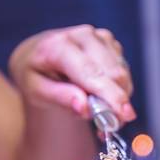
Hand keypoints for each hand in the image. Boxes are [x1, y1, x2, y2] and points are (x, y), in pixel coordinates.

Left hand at [8, 24, 135, 123]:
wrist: (37, 53)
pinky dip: (118, 87)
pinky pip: (123, 70)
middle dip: (116, 102)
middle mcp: (83, 35)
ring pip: (122, 73)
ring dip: (117, 96)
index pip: (91, 73)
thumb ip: (60, 98)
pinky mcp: (109, 41)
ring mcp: (99, 36)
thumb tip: (85, 108)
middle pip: (114, 73)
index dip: (110, 95)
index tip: (124, 115)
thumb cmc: (35, 74)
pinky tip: (102, 94)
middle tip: (108, 124)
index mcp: (59, 46)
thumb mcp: (36, 91)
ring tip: (98, 109)